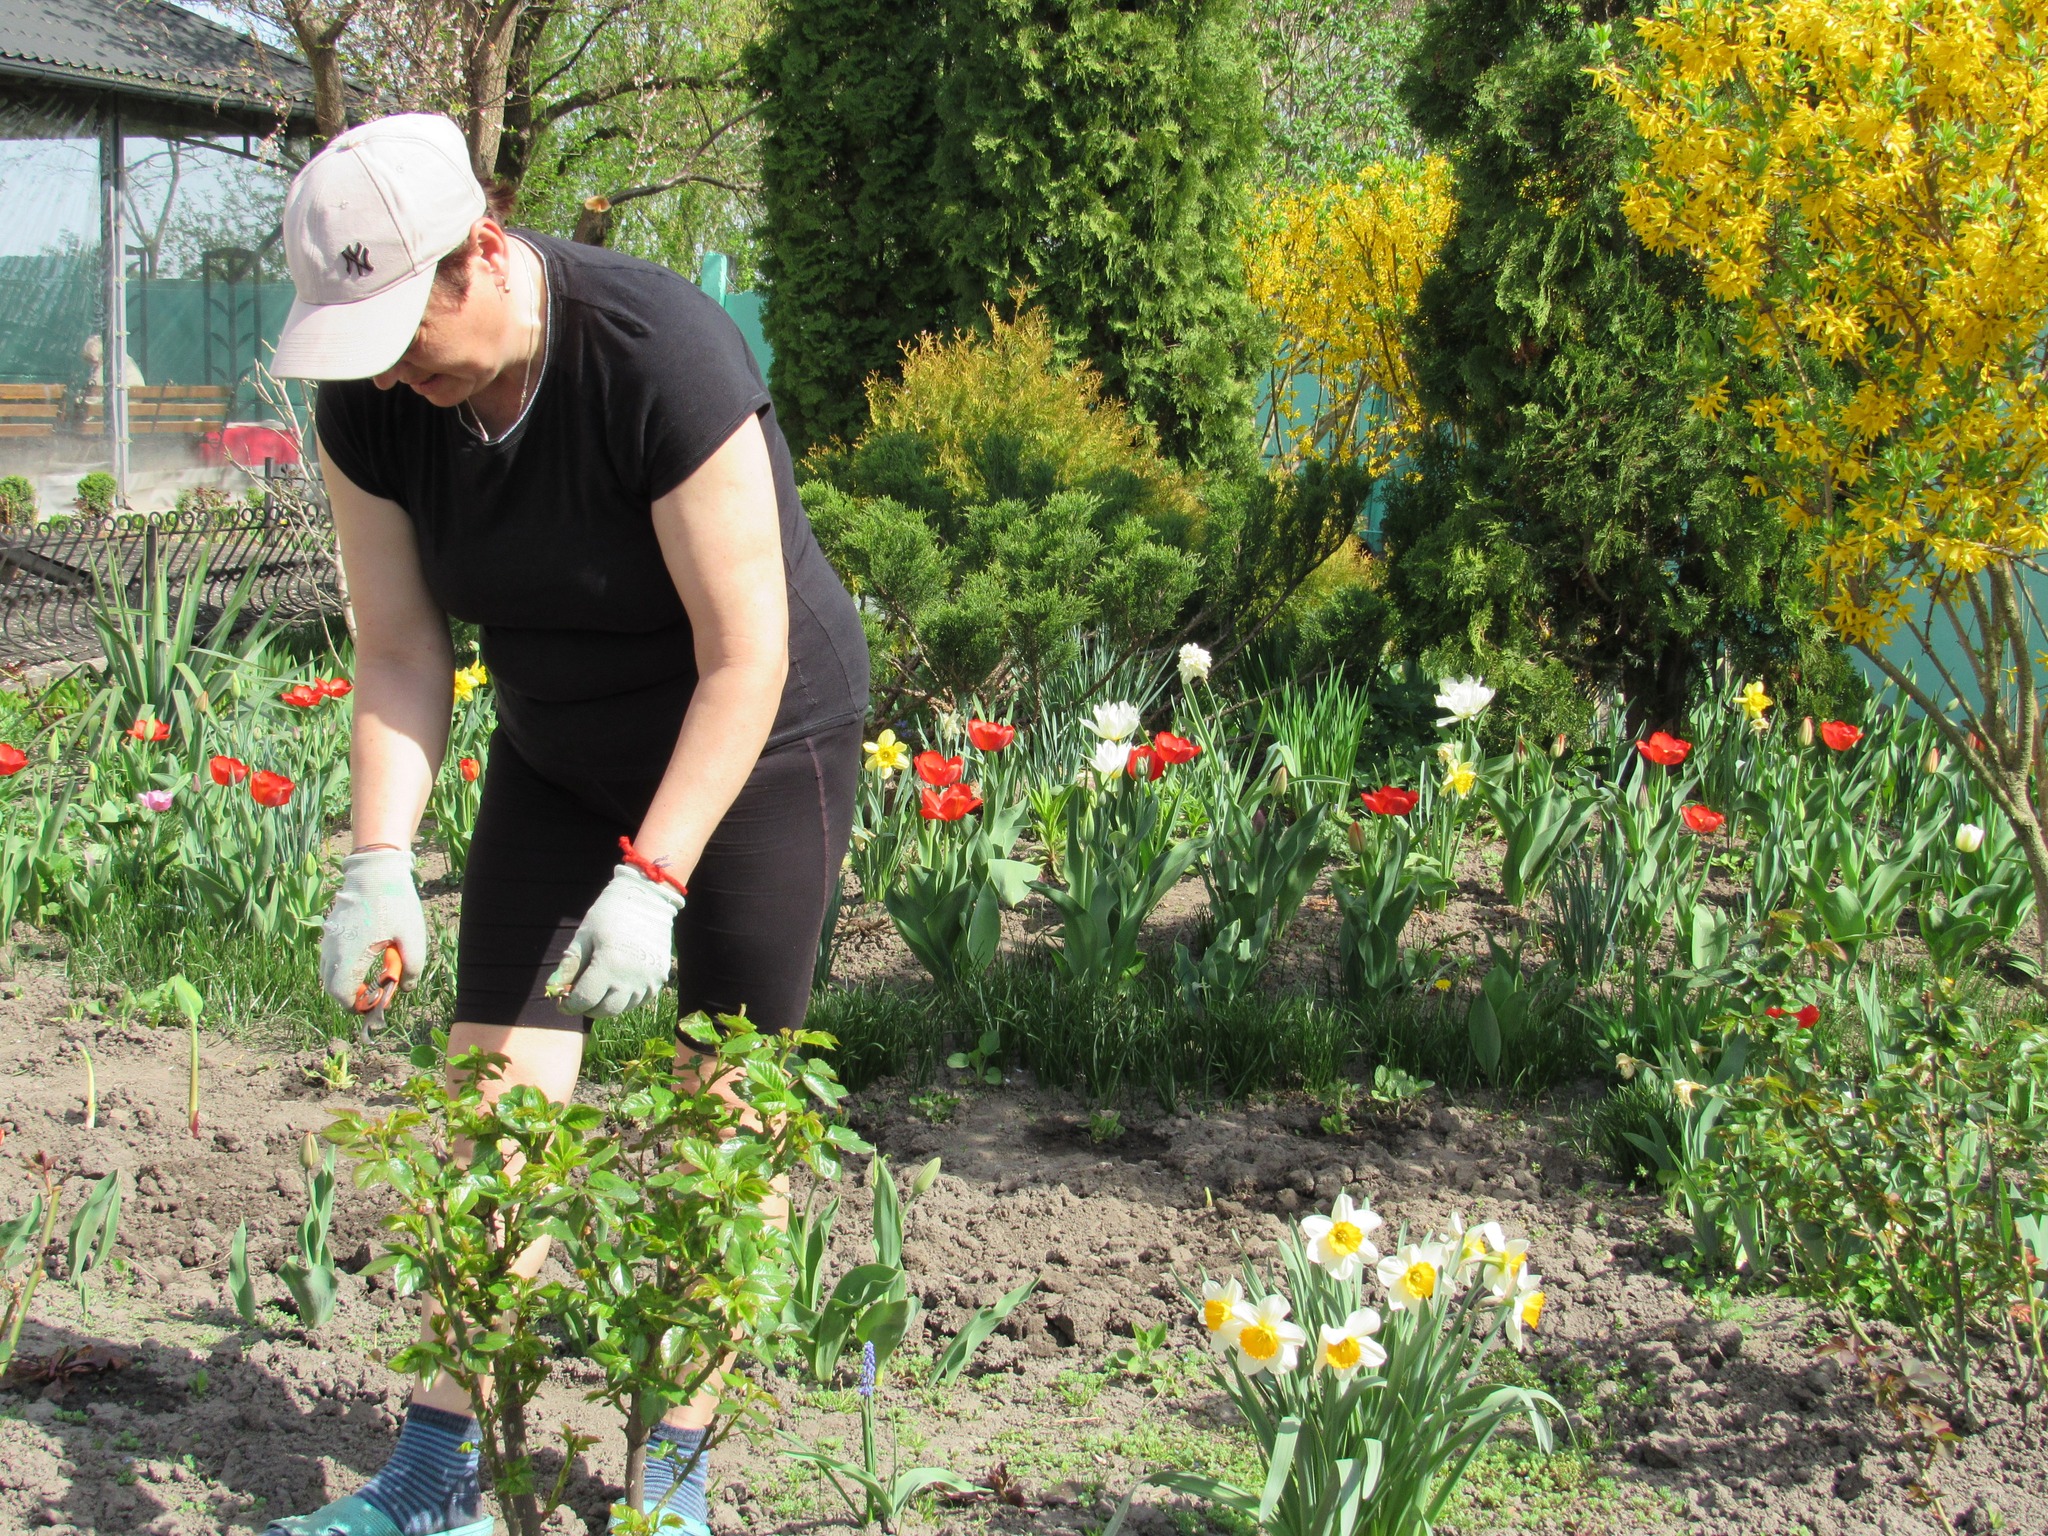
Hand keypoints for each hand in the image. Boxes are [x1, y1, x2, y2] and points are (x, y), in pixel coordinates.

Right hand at [318, 848, 426, 1009]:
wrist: (375, 870)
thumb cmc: (395, 902)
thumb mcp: (412, 937)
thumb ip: (411, 967)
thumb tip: (404, 988)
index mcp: (349, 953)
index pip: (341, 994)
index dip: (357, 1005)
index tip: (377, 1002)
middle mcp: (332, 948)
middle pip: (332, 987)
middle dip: (353, 996)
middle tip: (377, 993)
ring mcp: (328, 938)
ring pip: (330, 973)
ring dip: (348, 982)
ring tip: (374, 977)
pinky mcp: (330, 930)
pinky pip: (331, 959)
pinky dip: (344, 968)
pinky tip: (367, 959)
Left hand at [547, 863, 685, 1017]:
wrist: (649, 898)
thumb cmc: (610, 913)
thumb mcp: (584, 936)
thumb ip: (569, 966)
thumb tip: (553, 989)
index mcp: (609, 965)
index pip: (584, 1000)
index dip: (569, 1005)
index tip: (561, 1002)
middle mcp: (631, 978)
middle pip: (604, 1011)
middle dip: (587, 1007)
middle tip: (579, 996)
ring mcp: (649, 980)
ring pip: (622, 1008)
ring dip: (606, 1003)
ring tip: (598, 987)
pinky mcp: (660, 978)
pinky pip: (639, 1000)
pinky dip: (625, 998)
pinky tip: (618, 983)